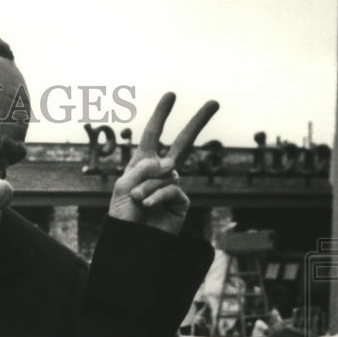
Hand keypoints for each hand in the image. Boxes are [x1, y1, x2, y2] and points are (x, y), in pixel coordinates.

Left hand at [109, 93, 218, 234]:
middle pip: (182, 143)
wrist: (130, 241)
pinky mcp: (181, 201)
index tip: (171, 95)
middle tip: (214, 102)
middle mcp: (161, 172)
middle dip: (197, 123)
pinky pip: (171, 189)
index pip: (152, 135)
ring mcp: (173, 186)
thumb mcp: (124, 187)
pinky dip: (156, 196)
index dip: (161, 115)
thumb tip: (169, 162)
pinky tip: (146, 205)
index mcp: (143, 164)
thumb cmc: (123, 215)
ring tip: (137, 202)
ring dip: (146, 187)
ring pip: (164, 174)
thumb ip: (142, 169)